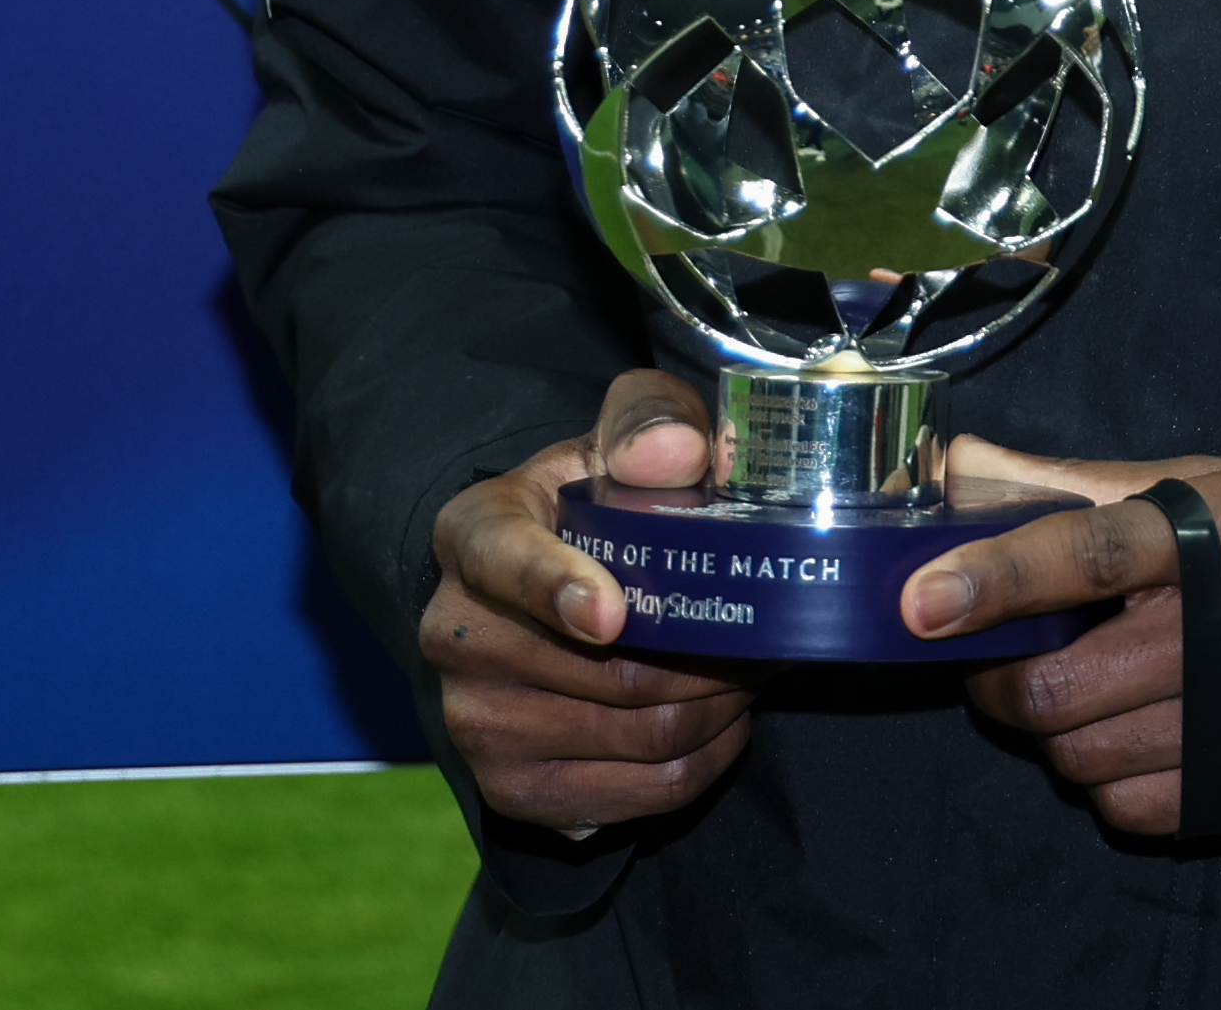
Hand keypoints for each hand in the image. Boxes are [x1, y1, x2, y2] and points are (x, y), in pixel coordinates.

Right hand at [417, 369, 753, 833]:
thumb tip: (681, 453)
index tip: (614, 615)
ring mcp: (476, 723)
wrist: (539, 589)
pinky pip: (641, 797)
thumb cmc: (589, 506)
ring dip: (719, 709)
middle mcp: (454, 635)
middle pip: (613, 672)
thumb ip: (650, 423)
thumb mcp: (613, 441)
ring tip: (746, 670)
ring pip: (640, 736)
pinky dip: (702, 764)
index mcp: (472, 534)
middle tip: (765, 635)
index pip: (509, 564)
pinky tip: (719, 723)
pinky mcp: (512, 790)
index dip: (561, 592)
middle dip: (712, 657)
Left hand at [907, 439, 1220, 838]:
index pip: (1084, 556)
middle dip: (1002, 683)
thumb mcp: (1211, 487)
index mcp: (1213, 541)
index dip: (993, 578)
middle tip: (1002, 659)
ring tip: (1081, 694)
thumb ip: (1077, 485)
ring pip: (1086, 759)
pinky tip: (1136, 739)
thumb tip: (962, 470)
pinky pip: (1136, 810)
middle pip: (1061, 688)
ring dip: (1057, 734)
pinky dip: (1110, 782)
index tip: (920, 600)